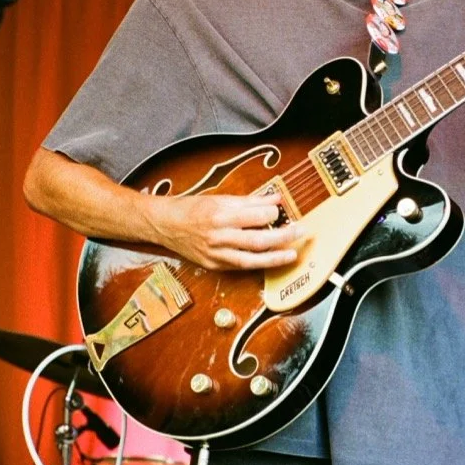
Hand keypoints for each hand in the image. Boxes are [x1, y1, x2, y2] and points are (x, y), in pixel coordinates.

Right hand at [143, 190, 302, 270]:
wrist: (164, 224)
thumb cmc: (191, 208)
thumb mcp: (220, 198)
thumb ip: (251, 201)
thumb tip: (276, 199)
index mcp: (220, 214)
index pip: (256, 216)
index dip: (272, 214)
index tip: (280, 212)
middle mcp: (218, 235)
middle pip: (258, 240)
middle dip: (283, 238)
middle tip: (300, 232)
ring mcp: (216, 253)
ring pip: (251, 259)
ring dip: (275, 258)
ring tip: (291, 254)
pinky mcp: (213, 265)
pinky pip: (240, 267)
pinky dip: (257, 264)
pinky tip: (270, 260)